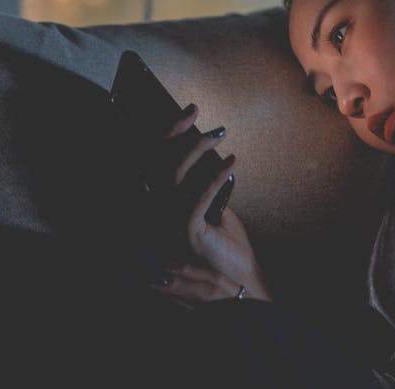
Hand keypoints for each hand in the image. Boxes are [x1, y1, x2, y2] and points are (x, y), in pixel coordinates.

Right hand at [155, 105, 271, 305]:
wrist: (240, 283)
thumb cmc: (227, 247)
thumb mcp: (214, 209)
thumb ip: (203, 187)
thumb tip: (207, 155)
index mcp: (161, 209)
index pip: (154, 165)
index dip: (167, 136)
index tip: (188, 113)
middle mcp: (158, 216)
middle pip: (157, 165)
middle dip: (175, 132)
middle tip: (196, 110)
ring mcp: (168, 227)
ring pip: (174, 177)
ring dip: (197, 149)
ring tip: (220, 133)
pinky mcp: (187, 235)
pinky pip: (199, 197)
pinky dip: (215, 177)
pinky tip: (232, 162)